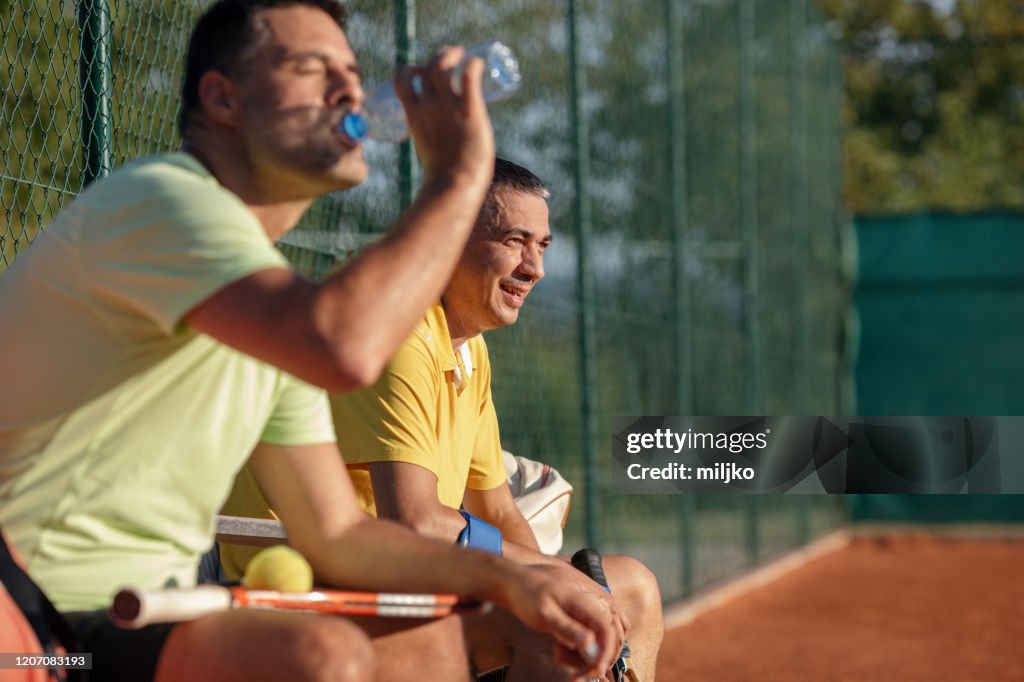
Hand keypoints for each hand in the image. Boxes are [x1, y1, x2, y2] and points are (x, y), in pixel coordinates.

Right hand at [394, 46, 494, 194]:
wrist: (454, 186)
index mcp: (414, 116)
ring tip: (463, 54)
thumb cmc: (443, 178)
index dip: (411, 69)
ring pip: (444, 65)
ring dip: (453, 54)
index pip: (403, 80)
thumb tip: (440, 151)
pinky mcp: (470, 110)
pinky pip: (469, 76)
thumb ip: (431, 141)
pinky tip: (479, 63)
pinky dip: (473, 64)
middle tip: (451, 57)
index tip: (422, 71)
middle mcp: (428, 106)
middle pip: (427, 67)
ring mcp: (448, 107)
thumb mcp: (428, 151)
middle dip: (438, 56)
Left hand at [495, 562, 619, 678]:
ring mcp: (588, 612)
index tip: (594, 670)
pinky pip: (590, 640)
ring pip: (601, 642)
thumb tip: (590, 641)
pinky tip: (560, 649)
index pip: (608, 629)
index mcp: (583, 601)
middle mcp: (591, 606)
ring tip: (558, 655)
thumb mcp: (543, 613)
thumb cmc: (528, 594)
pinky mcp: (583, 618)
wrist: (519, 581)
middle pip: (609, 639)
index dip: (605, 653)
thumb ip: (566, 627)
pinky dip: (579, 651)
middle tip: (572, 671)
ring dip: (584, 657)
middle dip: (594, 660)